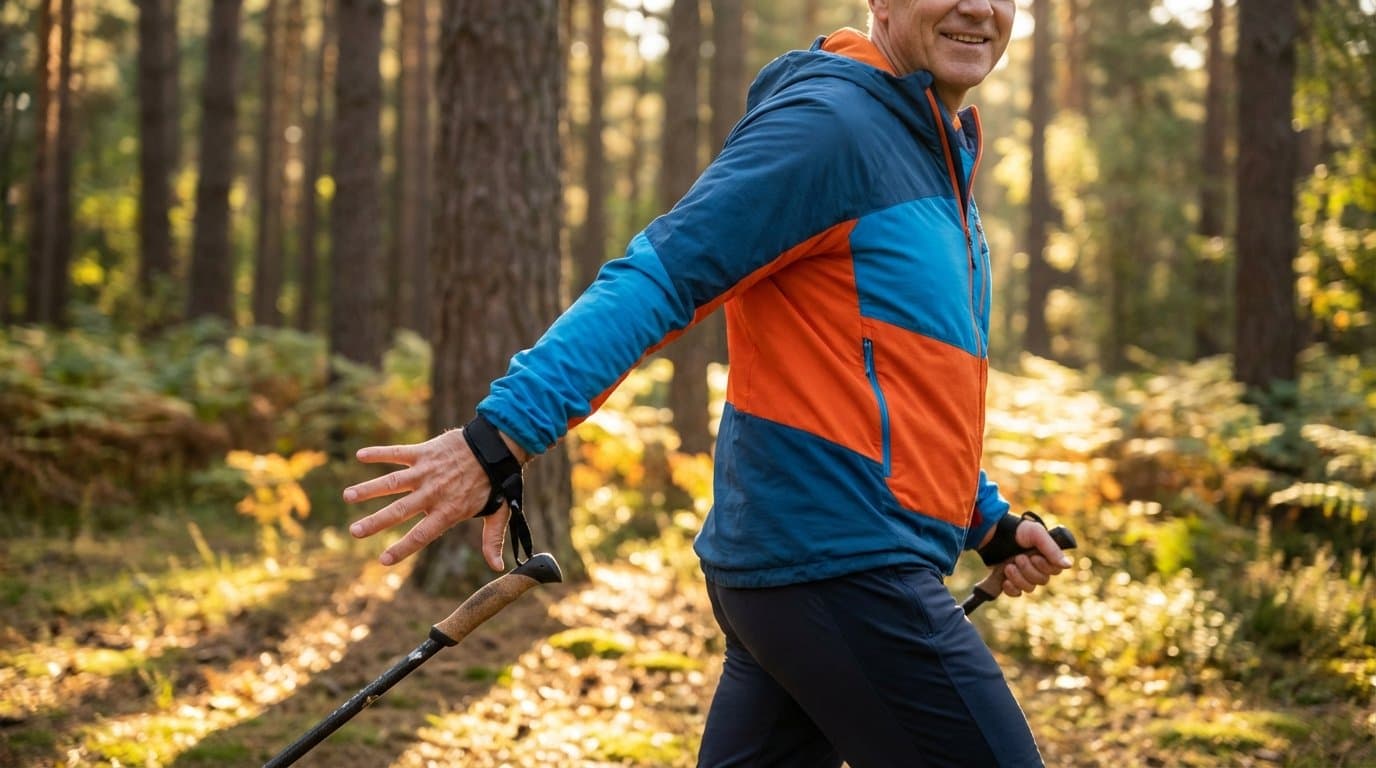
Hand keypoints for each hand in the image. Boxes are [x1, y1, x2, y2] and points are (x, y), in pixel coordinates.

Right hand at [343, 430, 509, 570]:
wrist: (498, 445)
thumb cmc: (496, 481)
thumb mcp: (498, 512)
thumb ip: (492, 540)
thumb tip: (498, 567)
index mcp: (448, 511)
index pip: (421, 536)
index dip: (402, 549)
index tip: (383, 560)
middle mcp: (433, 493)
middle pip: (399, 511)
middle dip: (375, 522)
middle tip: (354, 532)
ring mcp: (426, 472)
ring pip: (392, 482)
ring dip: (368, 489)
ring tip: (347, 496)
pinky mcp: (424, 452)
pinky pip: (397, 452)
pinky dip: (379, 453)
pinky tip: (360, 455)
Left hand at [993, 520, 1072, 597]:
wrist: (993, 533)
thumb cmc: (1017, 530)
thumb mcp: (1036, 534)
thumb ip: (1052, 549)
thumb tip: (1068, 565)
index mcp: (1047, 556)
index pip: (1055, 571)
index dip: (1044, 566)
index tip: (1034, 557)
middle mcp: (1038, 568)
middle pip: (1042, 580)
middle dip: (1028, 570)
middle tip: (1018, 558)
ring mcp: (1024, 575)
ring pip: (1029, 588)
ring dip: (1018, 578)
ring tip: (1008, 566)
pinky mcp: (1011, 581)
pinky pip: (1016, 593)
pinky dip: (1011, 589)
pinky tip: (1005, 581)